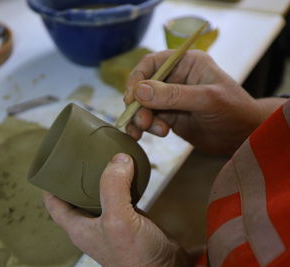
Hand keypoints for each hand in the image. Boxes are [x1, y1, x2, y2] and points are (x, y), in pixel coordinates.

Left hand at [44, 153, 189, 266]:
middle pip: (76, 195)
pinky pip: (120, 198)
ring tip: (103, 157)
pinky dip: (122, 184)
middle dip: (77, 175)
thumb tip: (118, 158)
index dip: (50, 184)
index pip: (53, 203)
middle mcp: (91, 224)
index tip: (52, 164)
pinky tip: (128, 173)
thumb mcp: (118, 220)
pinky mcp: (129, 221)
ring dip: (101, 178)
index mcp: (78, 226)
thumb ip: (114, 187)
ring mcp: (110, 223)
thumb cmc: (135, 257)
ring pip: (99, 195)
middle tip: (81, 154)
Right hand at [124, 50, 263, 154]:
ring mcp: (170, 98)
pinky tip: (156, 134)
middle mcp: (175, 77)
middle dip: (138, 105)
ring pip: (143, 105)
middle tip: (142, 122)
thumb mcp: (207, 100)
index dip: (137, 78)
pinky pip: (149, 119)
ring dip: (141, 118)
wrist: (243, 137)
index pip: (152, 63)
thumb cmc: (234, 111)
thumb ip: (173, 95)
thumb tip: (139, 91)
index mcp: (186, 62)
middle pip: (142, 86)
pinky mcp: (169, 116)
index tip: (131, 98)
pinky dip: (146, 128)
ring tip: (153, 131)